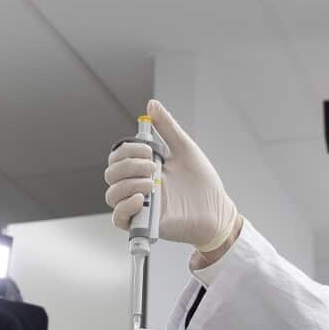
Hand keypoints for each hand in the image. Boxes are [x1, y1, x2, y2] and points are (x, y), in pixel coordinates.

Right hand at [105, 99, 239, 251]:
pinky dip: (125, 207)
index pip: (118, 157)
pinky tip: (142, 199)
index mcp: (145, 168)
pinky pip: (119, 218)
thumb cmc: (203, 183)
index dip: (127, 150)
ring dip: (128, 184)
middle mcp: (138, 186)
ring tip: (153, 184)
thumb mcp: (185, 149)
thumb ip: (167, 128)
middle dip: (128, 165)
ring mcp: (140, 205)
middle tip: (152, 167)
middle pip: (111, 174)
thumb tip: (152, 105)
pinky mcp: (144, 224)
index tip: (149, 149)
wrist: (218, 210)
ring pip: (112, 194)